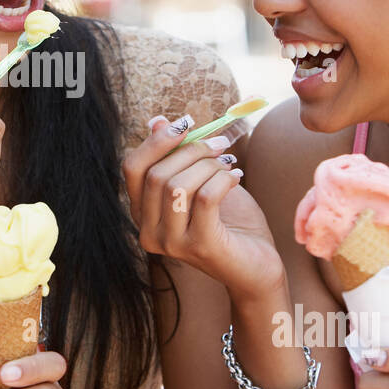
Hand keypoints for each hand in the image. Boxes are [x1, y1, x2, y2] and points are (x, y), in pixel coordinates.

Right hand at [121, 115, 283, 298]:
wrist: (256, 266)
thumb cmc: (229, 223)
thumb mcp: (200, 182)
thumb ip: (177, 157)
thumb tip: (157, 121)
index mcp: (143, 214)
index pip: (132, 168)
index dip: (156, 141)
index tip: (185, 124)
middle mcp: (149, 232)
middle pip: (157, 174)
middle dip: (192, 151)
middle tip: (221, 145)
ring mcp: (171, 243)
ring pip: (178, 186)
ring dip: (209, 166)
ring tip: (229, 165)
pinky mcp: (199, 247)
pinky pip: (205, 198)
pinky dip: (223, 179)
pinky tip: (236, 178)